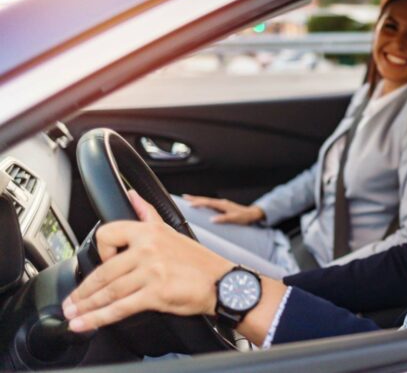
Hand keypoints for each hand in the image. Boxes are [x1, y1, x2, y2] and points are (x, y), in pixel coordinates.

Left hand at [63, 190, 233, 332]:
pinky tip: (89, 322)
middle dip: (83, 291)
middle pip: (104, 270)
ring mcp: (151, 271)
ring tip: (74, 315)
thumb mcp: (172, 232)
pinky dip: (100, 317)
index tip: (97, 264)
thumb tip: (133, 196)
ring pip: (109, 290)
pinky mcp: (156, 293)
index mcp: (150, 232)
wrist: (223, 283)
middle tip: (71, 302)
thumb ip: (149, 214)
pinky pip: (121, 307)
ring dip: (87, 306)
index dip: (99, 251)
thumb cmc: (199, 262)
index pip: (108, 234)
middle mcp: (148, 248)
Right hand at [183, 194, 265, 224]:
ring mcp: (221, 204)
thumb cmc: (244, 217)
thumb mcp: (234, 219)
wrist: (251, 214)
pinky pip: (210, 203)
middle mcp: (221, 202)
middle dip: (194, 198)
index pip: (208, 202)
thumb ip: (223, 219)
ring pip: (207, 200)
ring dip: (198, 199)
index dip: (198, 203)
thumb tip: (212, 219)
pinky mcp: (222, 206)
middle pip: (205, 199)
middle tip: (184, 197)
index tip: (189, 204)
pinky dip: (203, 202)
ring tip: (188, 199)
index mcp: (222, 204)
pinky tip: (200, 204)